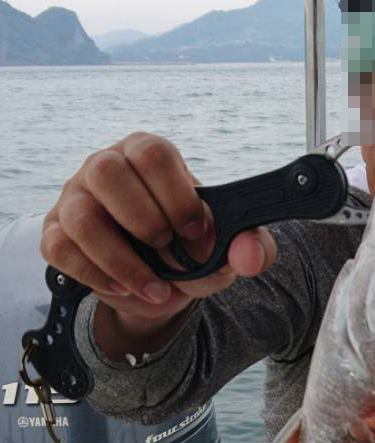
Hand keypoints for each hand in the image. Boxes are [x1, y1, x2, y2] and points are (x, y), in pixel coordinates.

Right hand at [41, 132, 277, 328]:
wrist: (159, 285)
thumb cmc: (191, 251)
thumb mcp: (227, 249)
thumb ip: (250, 247)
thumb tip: (250, 254)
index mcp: (148, 156)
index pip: (153, 153)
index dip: (176, 195)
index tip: (195, 232)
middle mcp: (105, 168)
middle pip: (107, 171)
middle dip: (144, 219)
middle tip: (170, 250)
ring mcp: (75, 199)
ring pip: (81, 216)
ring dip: (122, 260)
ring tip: (155, 288)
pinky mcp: (56, 233)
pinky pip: (60, 249)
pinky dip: (95, 275)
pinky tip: (124, 288)